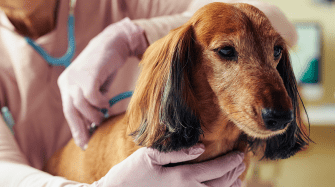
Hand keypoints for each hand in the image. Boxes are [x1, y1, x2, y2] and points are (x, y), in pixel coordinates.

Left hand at [58, 17, 147, 148]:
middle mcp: (67, 80)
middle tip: (88, 142)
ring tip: (103, 115)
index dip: (76, 128)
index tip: (83, 142)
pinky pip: (91, 97)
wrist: (114, 43)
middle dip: (79, 129)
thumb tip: (92, 126)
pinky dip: (100, 103)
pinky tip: (106, 102)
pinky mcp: (88, 74)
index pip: (68, 111)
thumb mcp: (94, 88)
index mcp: (66, 84)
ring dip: (93, 115)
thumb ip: (90, 105)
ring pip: (80, 106)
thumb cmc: (105, 67)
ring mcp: (76, 77)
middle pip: (70, 111)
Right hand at [92, 144, 245, 186]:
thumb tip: (200, 147)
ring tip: (237, 177)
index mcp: (182, 177)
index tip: (241, 154)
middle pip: (221, 184)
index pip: (216, 169)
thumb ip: (176, 152)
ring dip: (230, 186)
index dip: (232, 162)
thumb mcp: (149, 156)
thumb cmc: (130, 173)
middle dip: (235, 172)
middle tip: (241, 162)